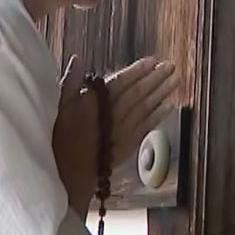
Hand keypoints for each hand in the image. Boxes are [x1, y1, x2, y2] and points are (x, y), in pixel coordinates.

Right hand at [55, 56, 178, 215]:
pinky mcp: (128, 146)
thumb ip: (70, 83)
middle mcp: (114, 116)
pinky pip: (147, 126)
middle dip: (155, 79)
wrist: (69, 175)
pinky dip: (158, 115)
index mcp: (96, 104)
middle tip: (171, 66)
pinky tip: (170, 106)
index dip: (138, 71)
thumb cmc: (61, 140)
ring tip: (175, 81)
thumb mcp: (59, 108)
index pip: (121, 82)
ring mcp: (124, 132)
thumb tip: (77, 60)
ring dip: (161, 93)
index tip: (152, 61)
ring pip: (145, 108)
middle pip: (138, 94)